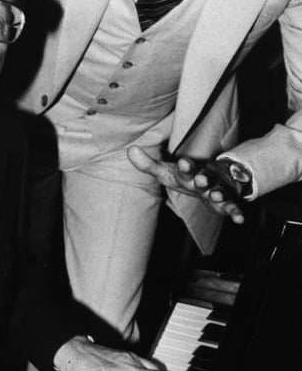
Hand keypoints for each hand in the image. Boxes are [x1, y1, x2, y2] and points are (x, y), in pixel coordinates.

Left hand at [127, 146, 244, 223]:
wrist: (214, 179)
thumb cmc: (185, 176)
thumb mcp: (166, 172)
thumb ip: (148, 165)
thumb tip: (130, 150)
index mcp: (190, 172)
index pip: (187, 168)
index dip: (185, 166)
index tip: (181, 162)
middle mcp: (205, 179)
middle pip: (205, 178)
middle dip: (203, 179)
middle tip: (200, 179)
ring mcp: (217, 190)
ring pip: (220, 192)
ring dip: (219, 194)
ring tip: (217, 196)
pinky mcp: (227, 204)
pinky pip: (233, 208)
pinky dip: (237, 213)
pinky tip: (240, 220)